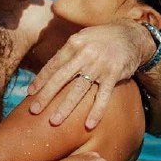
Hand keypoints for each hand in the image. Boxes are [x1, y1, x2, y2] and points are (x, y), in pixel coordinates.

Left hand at [26, 21, 151, 129]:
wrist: (130, 35)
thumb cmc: (101, 39)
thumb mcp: (82, 38)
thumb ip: (67, 53)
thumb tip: (48, 71)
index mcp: (74, 43)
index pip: (53, 64)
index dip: (41, 80)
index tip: (30, 94)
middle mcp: (85, 54)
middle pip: (61, 78)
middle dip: (46, 95)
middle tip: (34, 111)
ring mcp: (100, 65)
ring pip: (79, 90)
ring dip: (66, 107)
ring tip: (54, 121)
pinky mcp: (114, 75)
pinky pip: (103, 96)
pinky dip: (96, 111)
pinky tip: (88, 125)